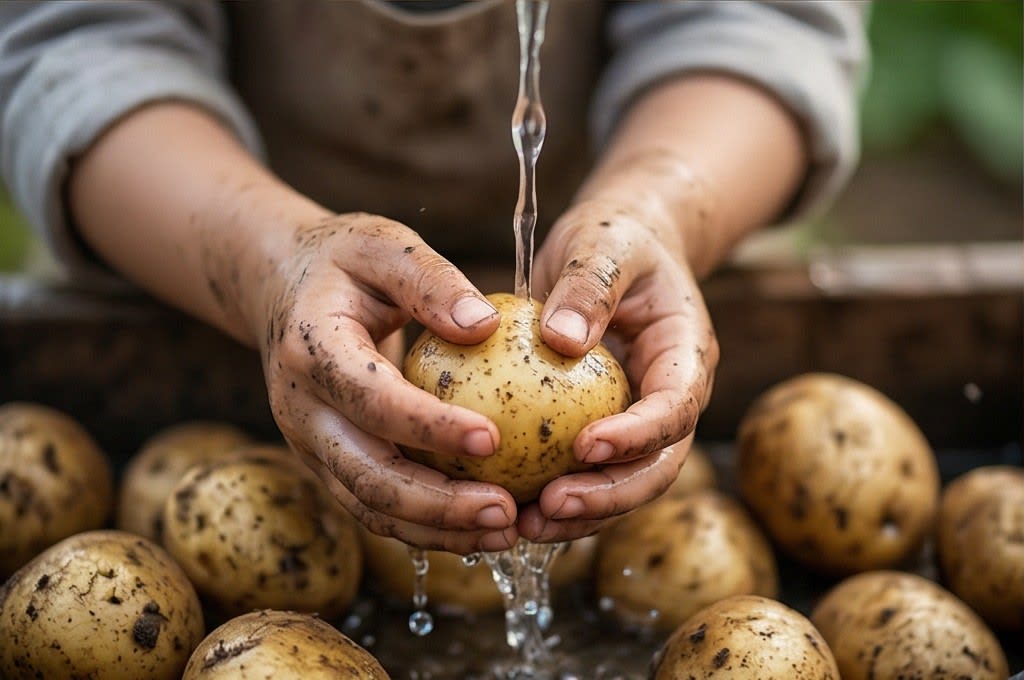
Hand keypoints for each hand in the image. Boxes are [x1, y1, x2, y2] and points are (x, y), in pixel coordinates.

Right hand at [256, 212, 520, 553]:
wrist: (279, 287)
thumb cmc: (344, 262)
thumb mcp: (384, 246)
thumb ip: (429, 279)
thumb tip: (486, 324)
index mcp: (311, 350)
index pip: (371, 399)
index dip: (429, 426)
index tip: (493, 438)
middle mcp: (301, 409)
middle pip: (367, 475)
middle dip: (439, 504)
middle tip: (507, 511)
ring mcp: (309, 444)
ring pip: (371, 505)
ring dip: (438, 529)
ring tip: (506, 532)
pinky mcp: (327, 462)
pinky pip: (376, 505)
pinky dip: (427, 525)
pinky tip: (480, 528)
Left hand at [517, 198, 718, 541]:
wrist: (618, 246)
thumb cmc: (614, 239)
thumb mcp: (604, 244)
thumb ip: (591, 285)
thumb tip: (562, 340)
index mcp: (687, 356)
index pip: (677, 407)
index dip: (640, 435)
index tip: (587, 445)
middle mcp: (670, 398)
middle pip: (656, 467)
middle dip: (609, 497)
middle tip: (550, 506)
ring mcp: (639, 420)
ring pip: (621, 483)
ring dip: (579, 513)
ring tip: (522, 526)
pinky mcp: (602, 428)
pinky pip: (582, 471)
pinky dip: (550, 493)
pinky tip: (506, 505)